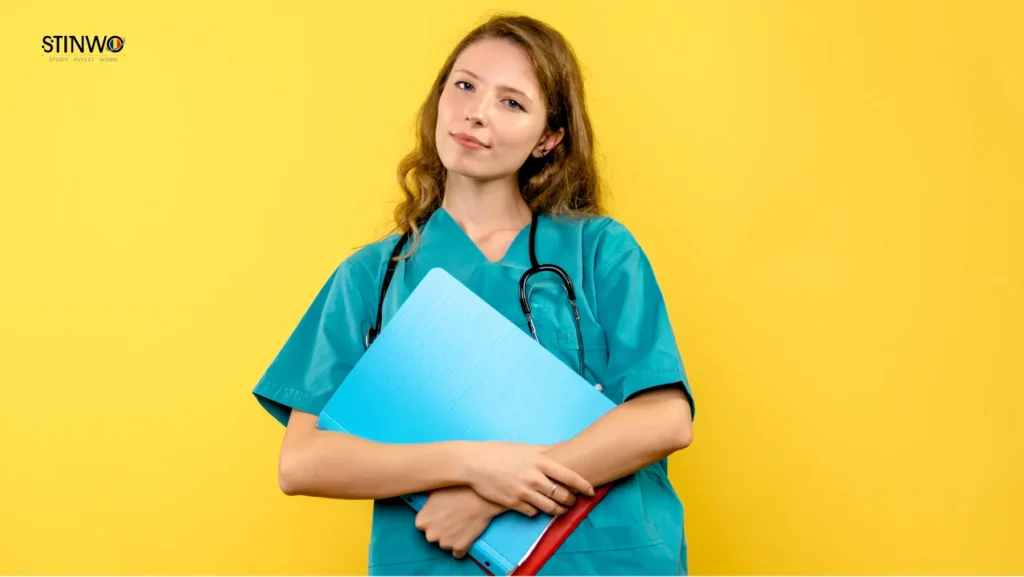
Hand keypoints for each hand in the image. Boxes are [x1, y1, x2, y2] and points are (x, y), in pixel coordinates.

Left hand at [415, 486, 502, 558]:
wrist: (481, 497)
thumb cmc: (459, 490)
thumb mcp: (435, 491)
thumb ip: (427, 504)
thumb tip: (425, 506)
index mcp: (422, 521)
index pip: (422, 525)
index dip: (432, 519)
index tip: (440, 514)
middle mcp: (430, 535)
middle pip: (433, 535)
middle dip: (440, 529)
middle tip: (452, 518)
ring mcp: (445, 543)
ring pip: (445, 544)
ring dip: (451, 537)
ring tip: (462, 523)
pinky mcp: (460, 548)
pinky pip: (458, 553)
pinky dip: (461, 546)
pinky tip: (466, 534)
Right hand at [458, 441, 593, 516]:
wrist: (473, 463)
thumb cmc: (498, 452)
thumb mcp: (523, 447)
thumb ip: (545, 450)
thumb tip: (562, 446)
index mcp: (539, 462)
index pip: (569, 476)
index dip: (583, 486)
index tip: (591, 491)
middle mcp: (534, 478)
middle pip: (562, 495)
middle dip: (571, 500)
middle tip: (572, 501)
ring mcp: (524, 492)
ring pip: (550, 508)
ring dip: (558, 510)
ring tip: (559, 509)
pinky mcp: (513, 503)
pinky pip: (532, 512)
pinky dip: (536, 512)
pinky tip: (536, 507)